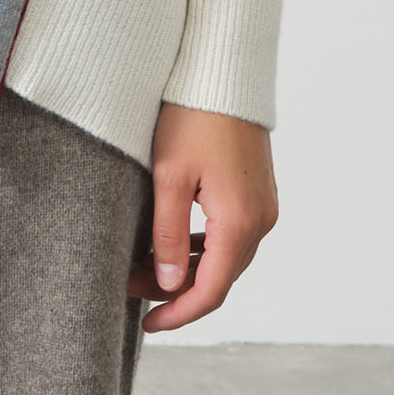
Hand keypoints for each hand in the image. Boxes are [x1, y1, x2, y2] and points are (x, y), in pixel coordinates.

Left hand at [127, 101, 279, 331]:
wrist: (223, 71)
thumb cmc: (192, 116)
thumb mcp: (169, 176)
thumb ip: (167, 235)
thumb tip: (166, 285)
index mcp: (240, 222)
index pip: (209, 291)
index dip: (176, 313)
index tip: (146, 323)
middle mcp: (261, 220)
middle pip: (218, 277)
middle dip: (174, 289)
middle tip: (130, 283)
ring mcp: (263, 206)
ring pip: (225, 257)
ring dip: (187, 268)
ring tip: (143, 264)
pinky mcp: (258, 192)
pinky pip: (232, 235)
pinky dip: (203, 247)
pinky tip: (174, 242)